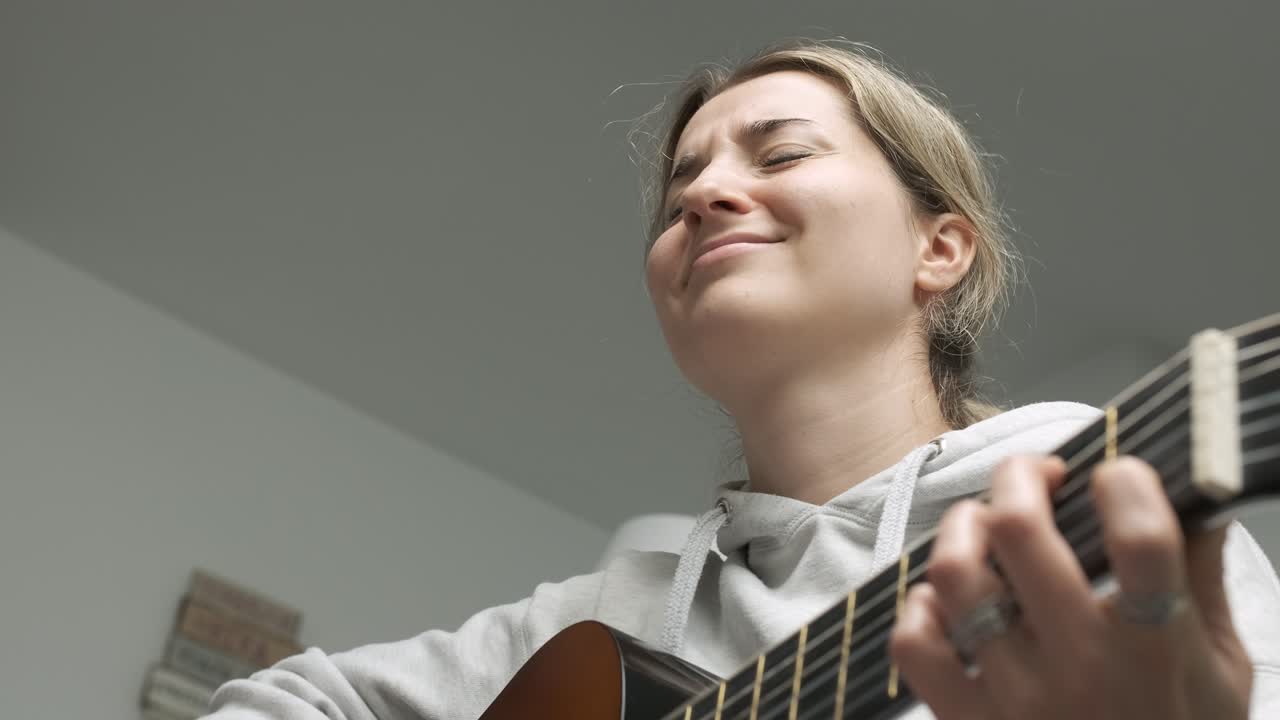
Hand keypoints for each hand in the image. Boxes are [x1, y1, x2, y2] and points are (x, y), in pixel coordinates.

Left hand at [889, 454, 1253, 718]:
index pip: (1141, 540)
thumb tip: (1195, 500)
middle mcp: (1081, 670)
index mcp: (1156, 653)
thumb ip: (1205, 585)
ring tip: (983, 526)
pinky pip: (915, 644)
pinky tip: (950, 603)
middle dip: (1021, 477)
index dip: (1125, 482)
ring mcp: (1015, 697)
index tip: (1117, 473)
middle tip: (1035, 477)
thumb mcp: (1221, 673)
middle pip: (1019, 530)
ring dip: (963, 530)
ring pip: (955, 574)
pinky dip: (921, 607)